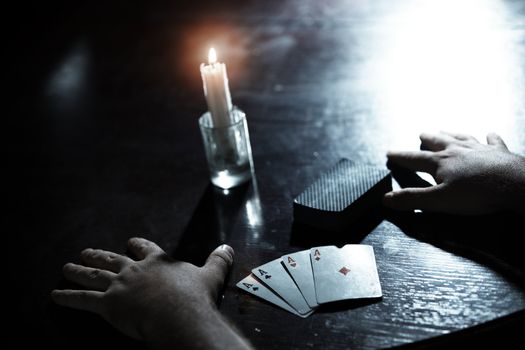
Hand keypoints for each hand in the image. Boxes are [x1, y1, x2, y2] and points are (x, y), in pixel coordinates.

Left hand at [52, 238, 250, 349]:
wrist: (179, 313)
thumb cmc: (194, 296)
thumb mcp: (211, 275)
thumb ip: (218, 260)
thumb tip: (228, 247)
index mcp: (157, 262)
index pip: (144, 248)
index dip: (136, 245)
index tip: (130, 242)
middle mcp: (134, 269)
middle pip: (112, 258)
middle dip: (99, 254)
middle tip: (87, 251)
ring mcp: (120, 285)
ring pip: (94, 274)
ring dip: (78, 270)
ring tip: (66, 267)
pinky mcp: (108, 304)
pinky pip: (83, 299)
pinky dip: (67, 297)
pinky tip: (54, 295)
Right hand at [384, 131, 524, 214]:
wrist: (515, 185)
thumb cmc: (476, 194)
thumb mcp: (439, 201)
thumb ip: (412, 199)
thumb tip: (386, 199)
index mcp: (440, 162)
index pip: (414, 159)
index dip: (400, 157)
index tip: (389, 153)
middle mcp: (457, 151)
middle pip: (438, 142)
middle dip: (427, 139)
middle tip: (421, 134)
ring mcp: (479, 149)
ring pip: (461, 137)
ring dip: (451, 134)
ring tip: (445, 130)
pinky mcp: (499, 153)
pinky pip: (493, 141)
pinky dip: (490, 137)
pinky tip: (490, 134)